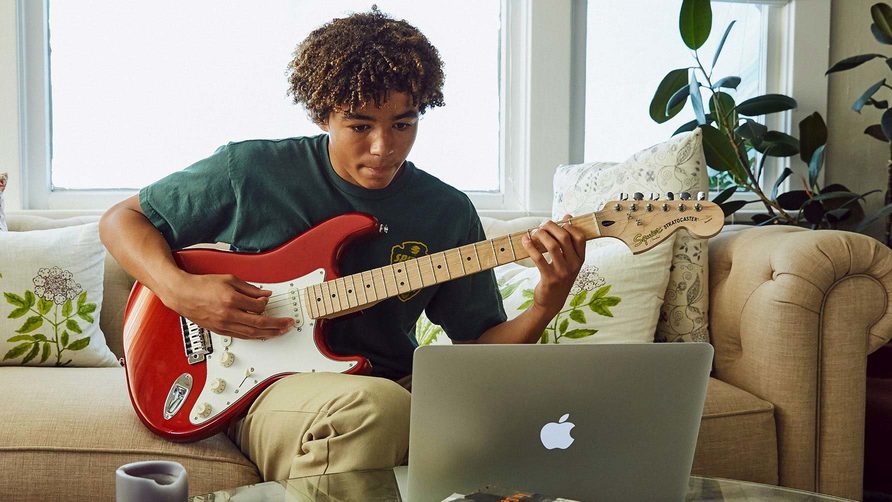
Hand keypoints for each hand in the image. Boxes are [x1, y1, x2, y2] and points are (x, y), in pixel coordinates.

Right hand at [161, 273, 294, 339]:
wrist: (183, 294)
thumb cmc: (203, 285)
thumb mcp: (229, 280)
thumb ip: (249, 288)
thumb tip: (265, 294)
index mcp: (231, 300)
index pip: (258, 306)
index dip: (266, 304)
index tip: (268, 301)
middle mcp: (229, 315)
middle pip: (259, 324)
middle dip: (278, 325)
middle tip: (289, 324)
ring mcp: (224, 325)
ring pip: (252, 334)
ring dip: (269, 334)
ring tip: (281, 332)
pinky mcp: (220, 331)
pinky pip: (242, 336)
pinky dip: (255, 336)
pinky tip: (263, 335)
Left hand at [521, 214, 586, 317]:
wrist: (552, 302)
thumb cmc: (559, 277)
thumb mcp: (568, 260)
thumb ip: (568, 239)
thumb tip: (567, 217)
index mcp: (581, 259)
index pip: (580, 236)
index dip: (568, 225)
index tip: (557, 223)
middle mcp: (574, 265)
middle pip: (564, 237)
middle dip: (551, 227)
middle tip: (541, 225)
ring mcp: (563, 272)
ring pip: (552, 246)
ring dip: (540, 235)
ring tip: (533, 232)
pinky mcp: (550, 278)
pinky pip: (539, 258)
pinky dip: (530, 246)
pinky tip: (525, 241)